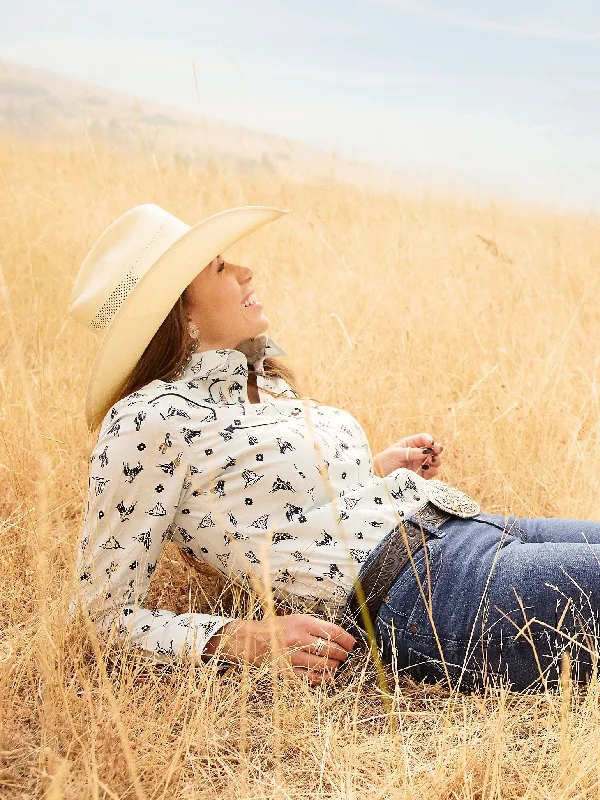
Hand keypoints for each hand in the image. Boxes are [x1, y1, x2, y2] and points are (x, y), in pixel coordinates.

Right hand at [203, 614, 356, 684]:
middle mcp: (297, 639)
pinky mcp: (286, 672)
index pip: (333, 631)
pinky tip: (326, 676)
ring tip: (336, 664)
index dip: (346, 639)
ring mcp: (292, 656)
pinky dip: (322, 679)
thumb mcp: (296, 619)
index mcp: (302, 623)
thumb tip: (340, 638)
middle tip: (344, 655)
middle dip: (342, 654)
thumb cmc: (276, 628)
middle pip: (330, 649)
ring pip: (323, 665)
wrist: (250, 640)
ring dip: (334, 666)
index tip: (352, 644)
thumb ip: (317, 627)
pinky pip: (311, 679)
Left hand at [372, 432, 443, 478]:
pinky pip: (431, 472)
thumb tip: (427, 451)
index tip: (431, 443)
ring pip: (434, 461)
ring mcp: (419, 465)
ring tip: (431, 462)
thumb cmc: (383, 461)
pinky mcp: (420, 476)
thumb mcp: (396, 453)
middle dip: (436, 450)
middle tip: (435, 452)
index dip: (429, 440)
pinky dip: (432, 471)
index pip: (423, 439)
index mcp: (410, 444)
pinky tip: (426, 470)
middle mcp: (416, 454)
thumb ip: (412, 452)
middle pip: (432, 449)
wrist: (378, 476)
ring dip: (436, 460)